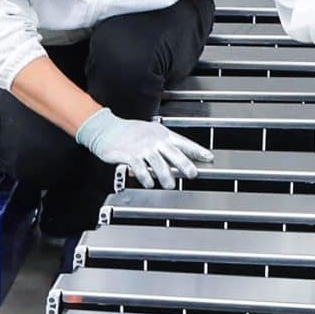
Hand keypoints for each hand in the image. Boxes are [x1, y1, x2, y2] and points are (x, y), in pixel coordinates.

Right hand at [73, 108, 213, 188]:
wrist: (105, 129)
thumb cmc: (128, 132)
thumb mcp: (148, 133)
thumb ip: (162, 145)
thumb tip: (176, 159)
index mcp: (161, 134)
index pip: (183, 142)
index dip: (197, 150)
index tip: (209, 157)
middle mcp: (154, 140)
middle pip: (174, 153)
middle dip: (185, 164)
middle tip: (192, 174)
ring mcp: (142, 147)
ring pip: (158, 164)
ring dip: (165, 176)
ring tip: (169, 185)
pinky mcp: (129, 155)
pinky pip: (140, 168)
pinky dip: (146, 177)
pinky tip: (149, 183)